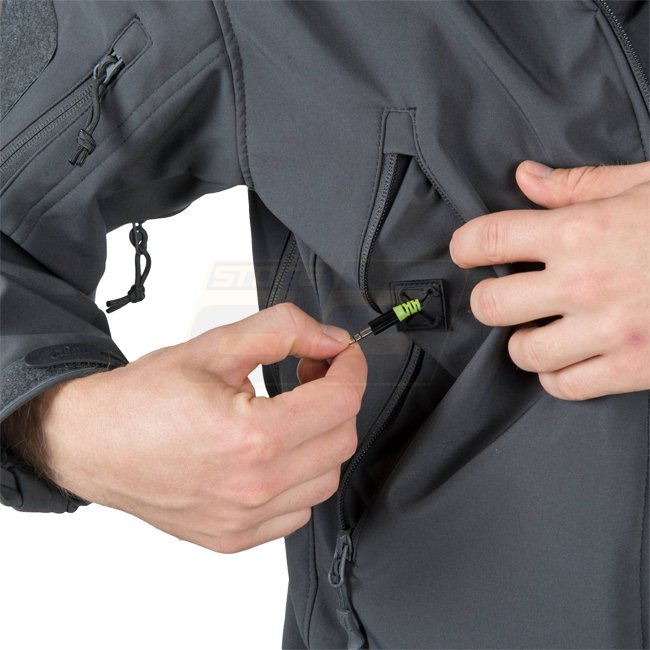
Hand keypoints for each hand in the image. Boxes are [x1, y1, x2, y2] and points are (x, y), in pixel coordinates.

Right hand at [38, 303, 365, 552]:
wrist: (93, 442)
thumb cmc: (145, 397)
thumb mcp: (216, 346)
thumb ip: (283, 331)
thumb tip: (331, 339)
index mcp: (253, 437)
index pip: (342, 401)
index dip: (351, 367)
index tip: (342, 354)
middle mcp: (255, 487)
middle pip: (342, 439)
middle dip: (337, 399)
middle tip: (310, 375)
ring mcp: (246, 520)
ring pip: (326, 477)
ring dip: (321, 439)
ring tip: (289, 414)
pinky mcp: (236, 539)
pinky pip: (298, 510)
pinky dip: (299, 477)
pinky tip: (273, 453)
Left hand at [449, 160, 649, 400]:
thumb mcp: (647, 184)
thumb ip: (579, 185)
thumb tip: (525, 178)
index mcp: (580, 230)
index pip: (488, 238)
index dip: (465, 246)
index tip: (467, 251)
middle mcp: (584, 283)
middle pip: (491, 304)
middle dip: (491, 298)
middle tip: (508, 293)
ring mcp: (608, 331)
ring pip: (521, 352)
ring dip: (523, 340)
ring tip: (541, 327)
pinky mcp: (633, 369)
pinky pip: (564, 386)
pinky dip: (556, 375)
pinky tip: (568, 356)